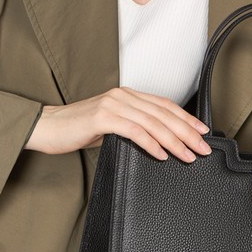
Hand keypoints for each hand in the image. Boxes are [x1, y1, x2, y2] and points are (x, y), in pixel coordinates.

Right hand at [24, 86, 211, 162]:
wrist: (47, 127)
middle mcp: (123, 96)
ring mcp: (113, 105)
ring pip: (153, 123)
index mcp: (127, 95)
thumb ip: (131, 127)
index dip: (187, 118)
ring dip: (175, 141)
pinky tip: (162, 155)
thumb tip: (157, 143)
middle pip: (163, 114)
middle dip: (187, 132)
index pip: (164, 105)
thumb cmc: (77, 129)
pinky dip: (151, 144)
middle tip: (203, 148)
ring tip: (188, 155)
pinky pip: (134, 131)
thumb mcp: (110, 125)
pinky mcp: (102, 117)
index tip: (203, 132)